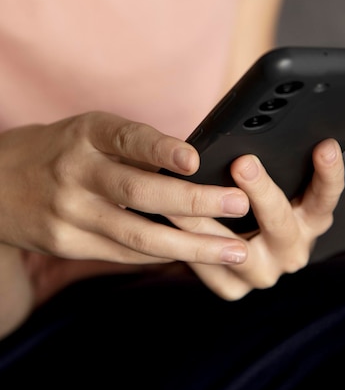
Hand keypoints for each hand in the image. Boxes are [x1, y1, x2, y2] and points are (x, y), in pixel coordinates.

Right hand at [0, 111, 250, 267]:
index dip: (161, 149)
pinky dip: (163, 256)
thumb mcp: (90, 132)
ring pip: (137, 234)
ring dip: (191, 245)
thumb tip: (195, 167)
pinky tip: (196, 258)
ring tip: (233, 248)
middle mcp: (75, 172)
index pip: (127, 139)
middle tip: (237, 204)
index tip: (195, 159)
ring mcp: (68, 213)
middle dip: (194, 203)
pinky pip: (123, 253)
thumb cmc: (62, 150)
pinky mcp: (66, 244)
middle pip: (139, 191)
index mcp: (86, 134)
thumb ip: (134, 146)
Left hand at [169, 139, 344, 299]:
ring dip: (210, 221)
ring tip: (189, 195)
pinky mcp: (233, 287)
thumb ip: (273, 160)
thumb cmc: (254, 196)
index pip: (327, 196)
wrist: (232, 239)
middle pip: (282, 223)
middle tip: (244, 163)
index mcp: (312, 219)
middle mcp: (293, 249)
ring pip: (239, 251)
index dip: (329, 172)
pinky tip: (171, 218)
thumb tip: (258, 127)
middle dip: (262, 191)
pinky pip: (210, 267)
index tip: (325, 146)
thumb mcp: (273, 178)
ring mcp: (265, 271)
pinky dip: (190, 243)